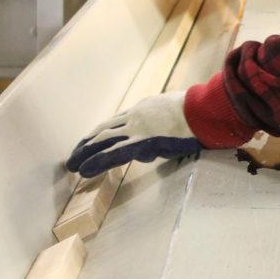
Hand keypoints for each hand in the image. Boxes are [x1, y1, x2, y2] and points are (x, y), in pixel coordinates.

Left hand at [66, 91, 202, 177]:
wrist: (207, 109)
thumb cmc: (201, 111)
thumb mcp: (179, 112)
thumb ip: (167, 123)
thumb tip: (167, 137)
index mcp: (146, 108)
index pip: (118, 121)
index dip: (101, 132)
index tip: (91, 141)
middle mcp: (137, 116)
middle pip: (105, 129)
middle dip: (88, 142)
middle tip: (75, 155)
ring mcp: (139, 128)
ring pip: (104, 140)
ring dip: (85, 153)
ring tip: (72, 165)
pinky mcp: (144, 142)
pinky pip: (115, 153)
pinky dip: (97, 161)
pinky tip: (84, 170)